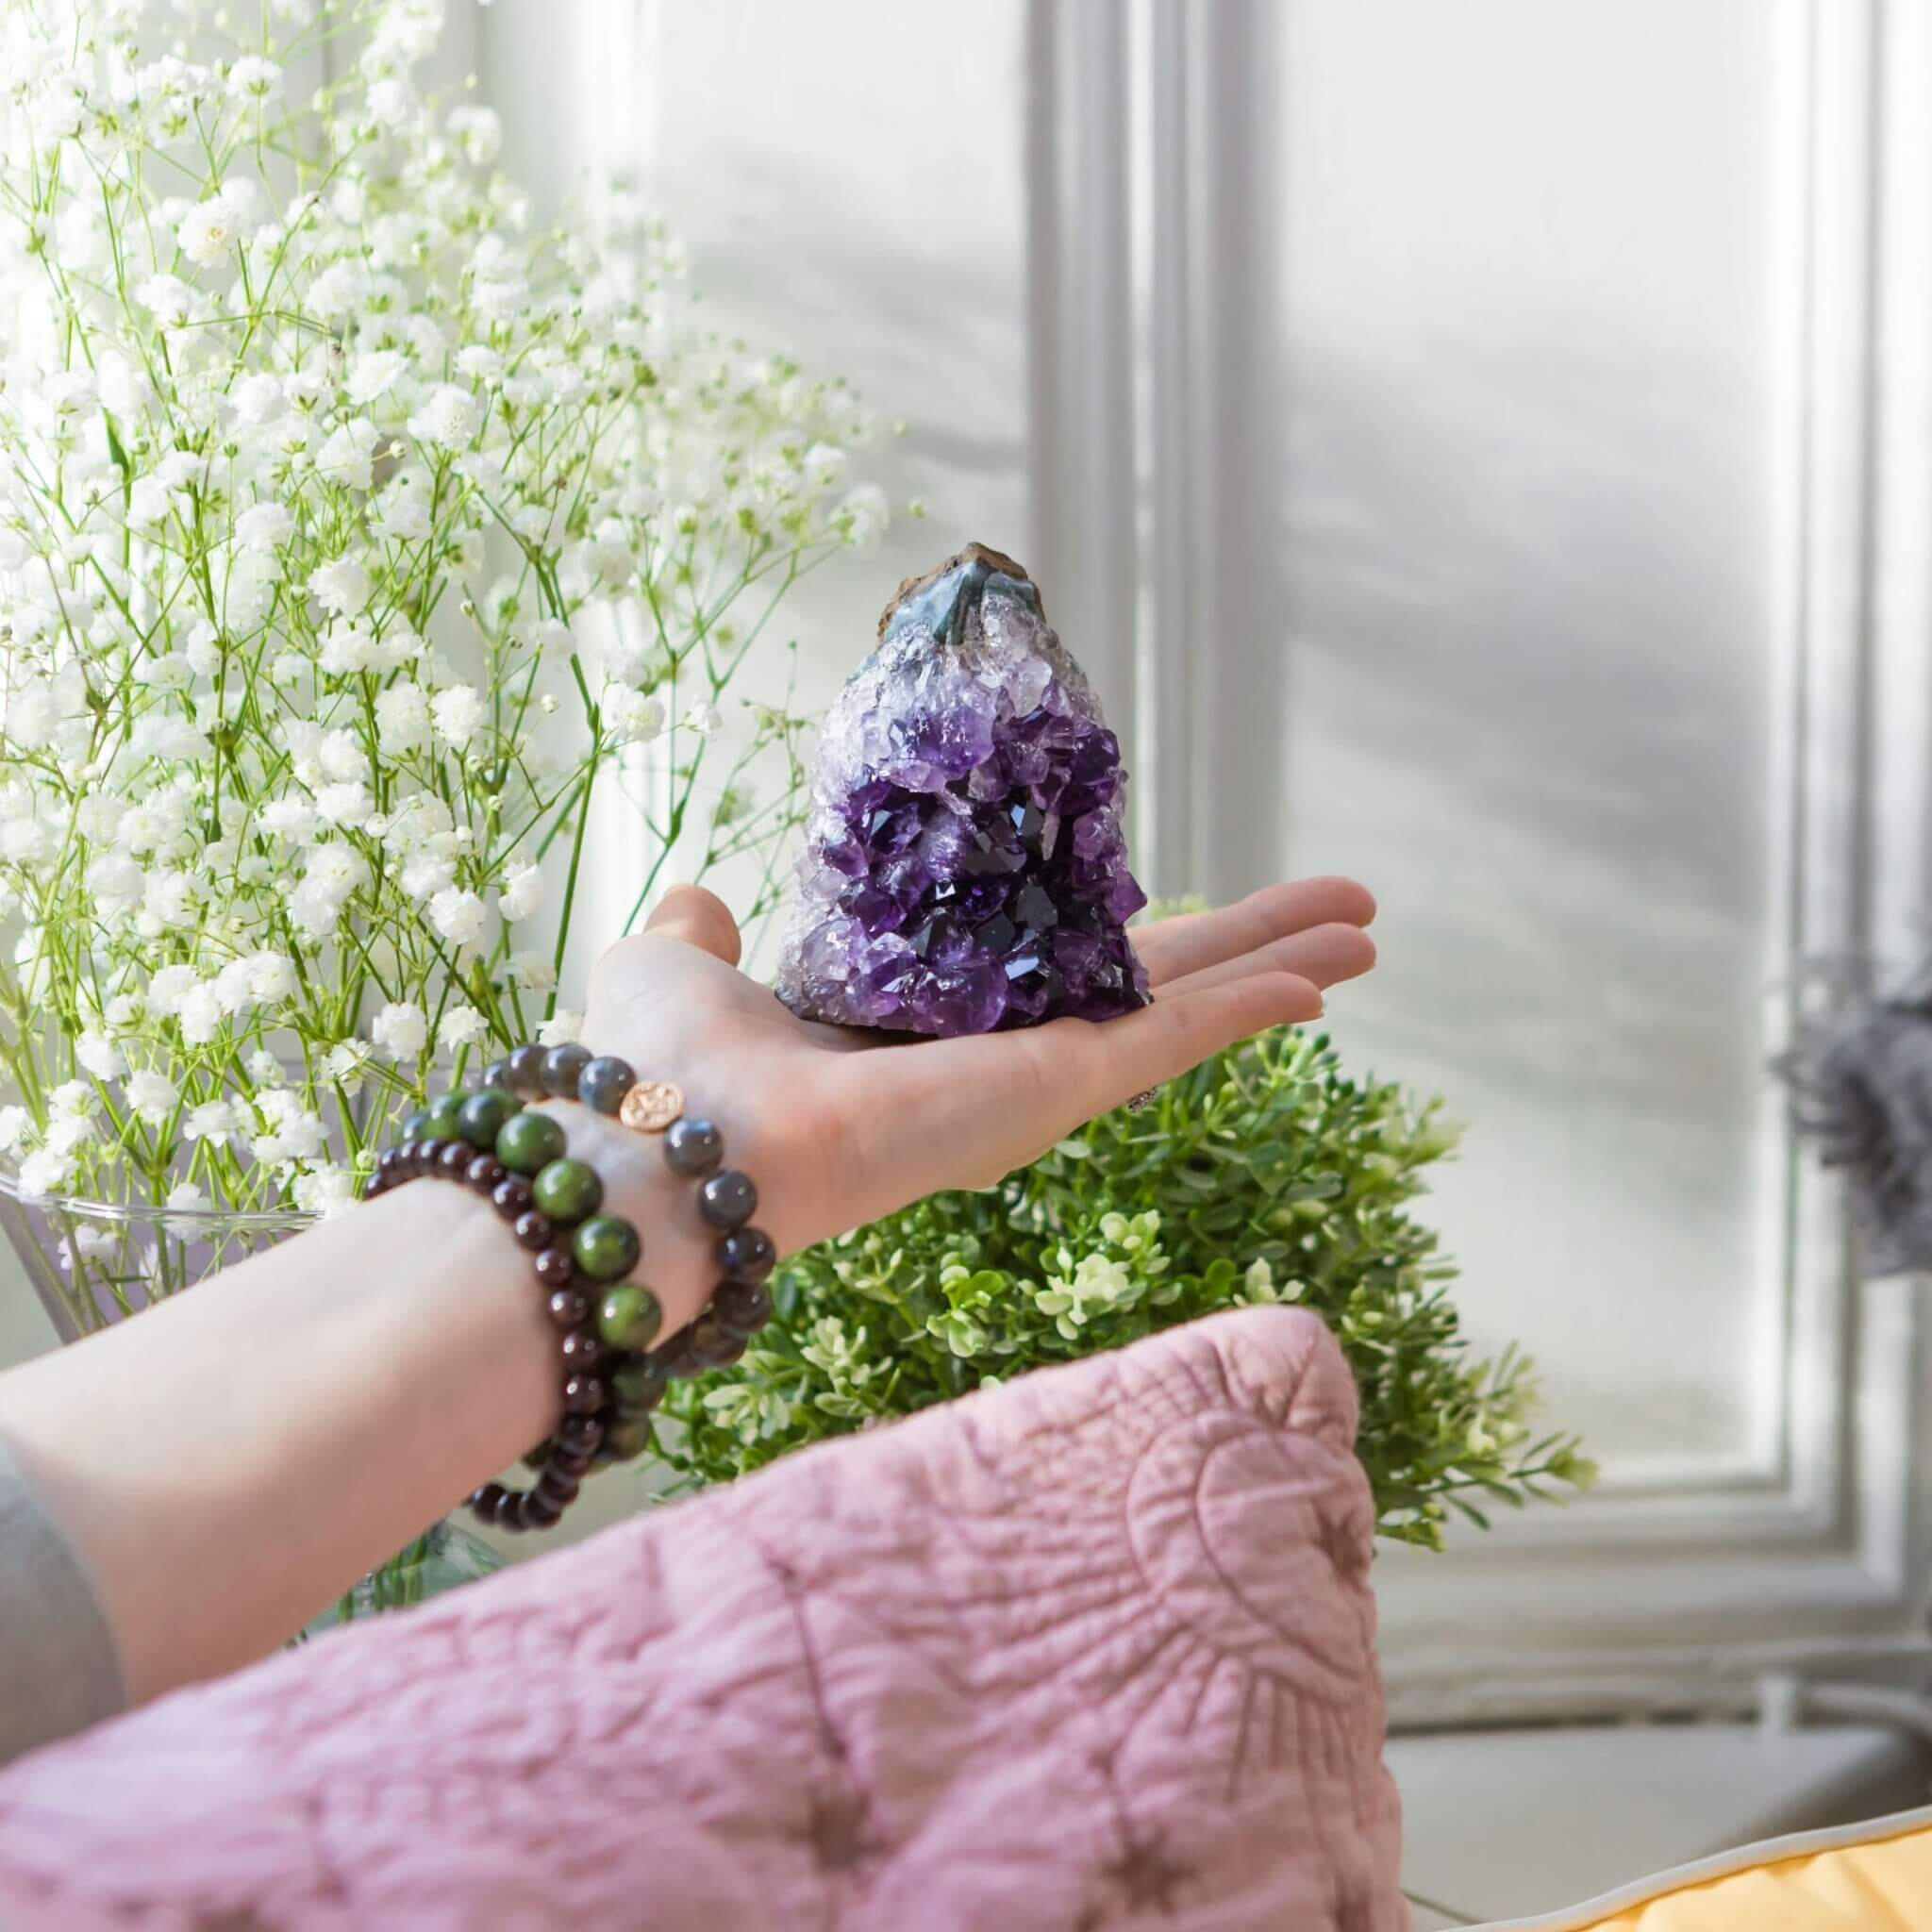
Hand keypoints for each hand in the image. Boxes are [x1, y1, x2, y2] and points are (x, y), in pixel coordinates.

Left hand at [563, 879, 1375, 1332]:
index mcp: (926, 1028)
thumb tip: (703, 904)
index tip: (1179, 915)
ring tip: (1365, 928)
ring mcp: (1040, 1078)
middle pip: (1154, 989)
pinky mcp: (1058, 1085)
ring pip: (1188, 1010)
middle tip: (1341, 915)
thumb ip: (702, 936)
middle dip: (1249, 951)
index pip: (1055, 975)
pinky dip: (1256, 1001)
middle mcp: (998, 1059)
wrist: (677, 1153)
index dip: (1127, 942)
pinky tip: (1324, 973)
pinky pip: (1178, 1032)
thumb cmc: (665, 1071)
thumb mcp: (679, 968)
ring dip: (1280, 967)